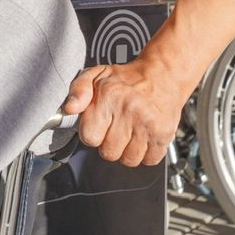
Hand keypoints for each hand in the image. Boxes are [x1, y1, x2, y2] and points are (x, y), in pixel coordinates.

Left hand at [62, 59, 187, 166]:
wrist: (162, 74)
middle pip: (109, 153)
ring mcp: (149, 124)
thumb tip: (69, 109)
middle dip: (109, 144)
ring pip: (129, 160)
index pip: (89, 138)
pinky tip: (144, 137)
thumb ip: (78, 90)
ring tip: (130, 133)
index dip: (91, 133)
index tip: (98, 124)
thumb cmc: (126, 78)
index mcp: (109, 96)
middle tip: (115, 128)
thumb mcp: (95, 75)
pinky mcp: (165, 134)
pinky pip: (150, 160)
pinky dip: (146, 154)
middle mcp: (130, 111)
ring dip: (127, 151)